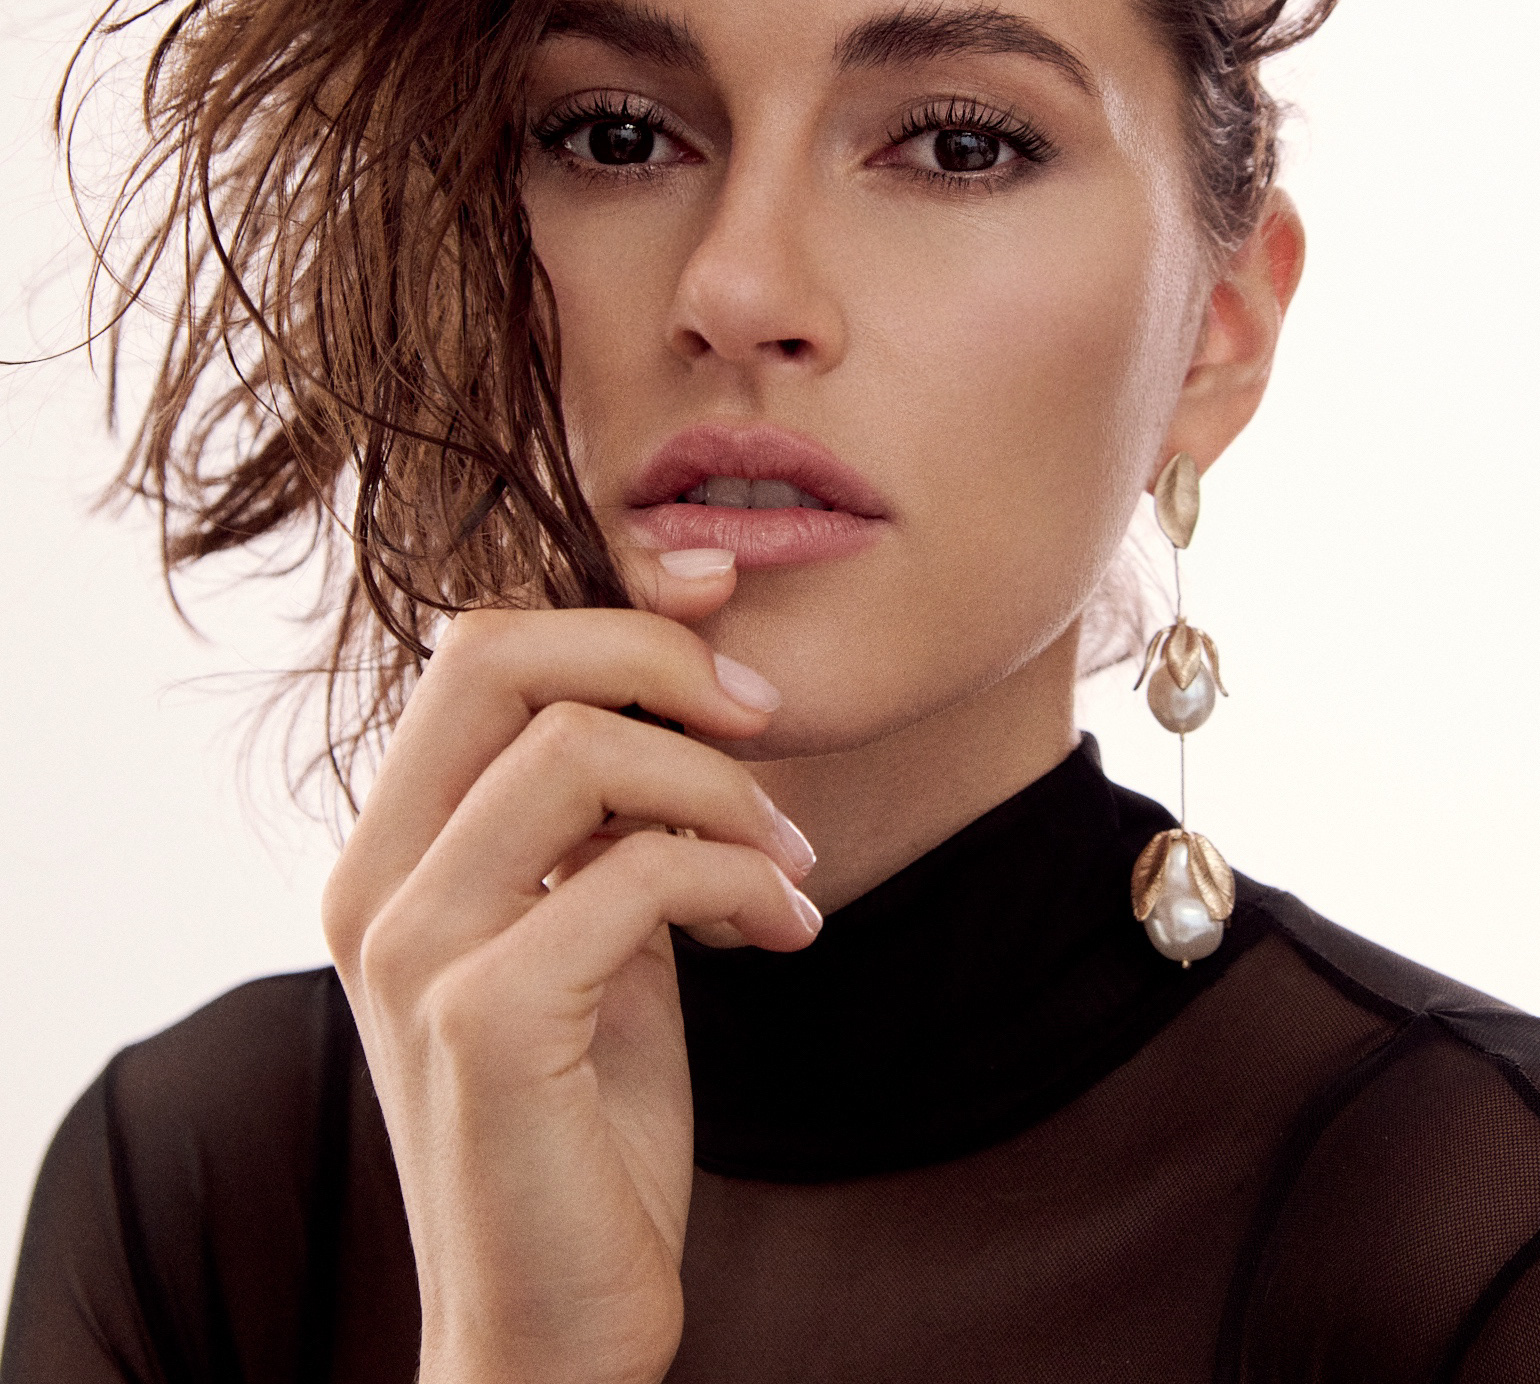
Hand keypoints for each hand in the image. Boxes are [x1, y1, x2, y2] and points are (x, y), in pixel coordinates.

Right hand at [321, 551, 817, 1383]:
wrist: (552, 1322)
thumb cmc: (585, 1115)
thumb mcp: (593, 919)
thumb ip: (607, 806)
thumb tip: (686, 647)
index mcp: (390, 849)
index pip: (474, 648)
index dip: (608, 606)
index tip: (717, 604)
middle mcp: (374, 883)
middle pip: (497, 656)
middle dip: (656, 656)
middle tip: (763, 717)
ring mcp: (415, 952)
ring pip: (578, 749)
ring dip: (723, 789)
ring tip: (789, 862)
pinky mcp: (483, 1024)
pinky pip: (632, 873)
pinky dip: (737, 879)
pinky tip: (785, 930)